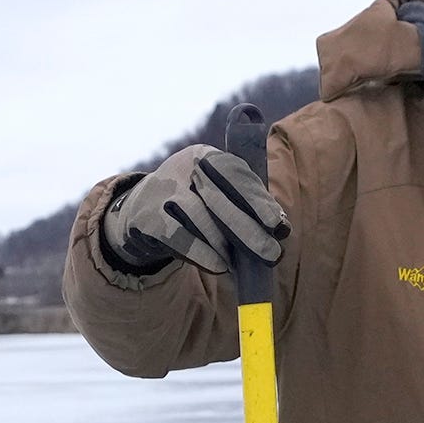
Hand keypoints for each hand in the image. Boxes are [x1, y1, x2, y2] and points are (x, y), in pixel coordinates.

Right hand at [103, 144, 289, 275]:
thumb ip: (246, 204)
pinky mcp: (147, 220)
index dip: (258, 199)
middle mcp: (182, 169)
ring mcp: (161, 194)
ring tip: (244, 264)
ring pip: (200, 221)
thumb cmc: (193, 202)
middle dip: (248, 230)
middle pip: (219, 200)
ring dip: (226, 246)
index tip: (278, 224)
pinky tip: (220, 267)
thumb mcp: (216, 191)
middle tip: (271, 254)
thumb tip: (281, 227)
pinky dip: (203, 255)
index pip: (235, 173)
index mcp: (205, 156)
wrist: (142, 210)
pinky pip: (180, 240)